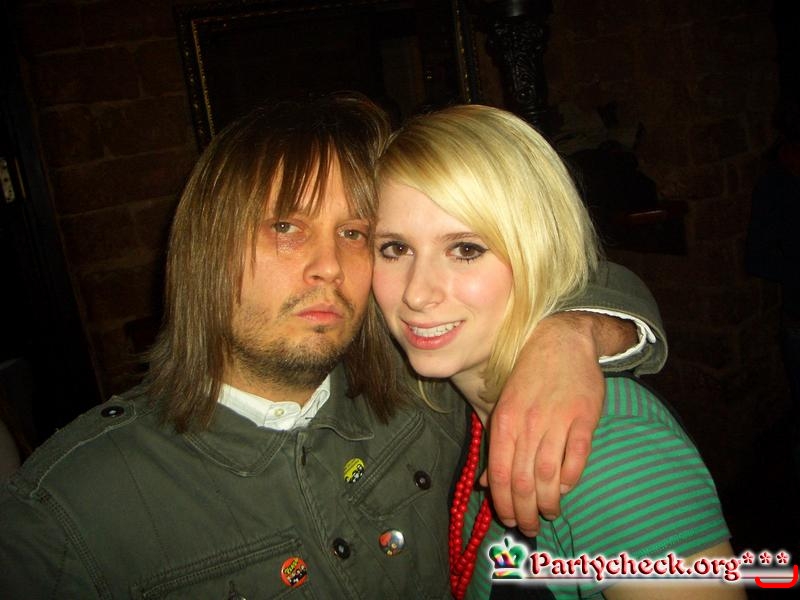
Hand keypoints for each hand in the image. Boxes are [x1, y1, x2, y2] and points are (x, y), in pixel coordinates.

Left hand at [484, 311, 632, 536]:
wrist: (560, 341)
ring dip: (548, 502)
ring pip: (549, 475)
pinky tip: (564, 489)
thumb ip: (497, 446)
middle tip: (529, 528)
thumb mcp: (504, 406)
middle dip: (525, 511)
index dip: (504, 502)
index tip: (508, 519)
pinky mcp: (584, 417)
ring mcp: (556, 420)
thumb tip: (486, 484)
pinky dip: (570, 479)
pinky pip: (576, 458)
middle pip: (524, 480)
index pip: (500, 473)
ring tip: (548, 514)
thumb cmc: (528, 377)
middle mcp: (527, 423)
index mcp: (504, 420)